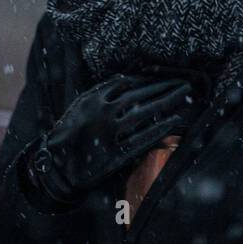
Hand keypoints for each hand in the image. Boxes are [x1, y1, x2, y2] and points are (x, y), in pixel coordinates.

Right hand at [24, 72, 198, 207]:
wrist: (57, 166)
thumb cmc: (71, 133)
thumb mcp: (81, 105)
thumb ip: (102, 91)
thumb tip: (127, 78)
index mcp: (93, 99)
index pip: (128, 84)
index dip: (150, 80)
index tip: (167, 77)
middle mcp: (101, 114)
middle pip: (139, 96)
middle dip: (164, 88)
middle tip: (184, 83)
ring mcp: (108, 134)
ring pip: (143, 115)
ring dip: (165, 103)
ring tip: (183, 96)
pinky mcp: (113, 155)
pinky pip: (140, 140)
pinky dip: (158, 130)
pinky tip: (174, 122)